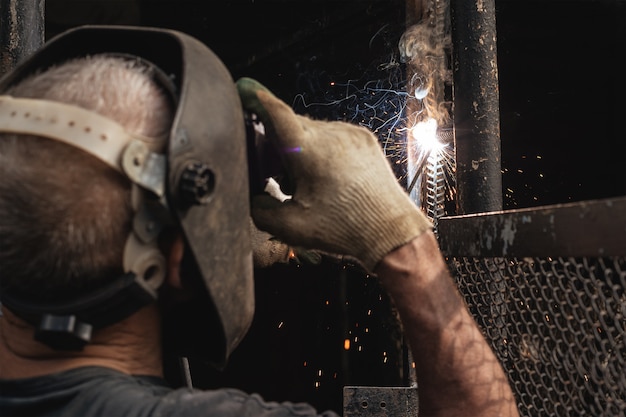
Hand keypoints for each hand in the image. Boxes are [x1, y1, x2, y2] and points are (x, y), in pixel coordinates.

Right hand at [237, 78, 431, 270]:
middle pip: (290, 125)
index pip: (275, 113)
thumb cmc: (346, 229)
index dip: (256, 99)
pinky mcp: (364, 140)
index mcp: (309, 151)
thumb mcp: (290, 227)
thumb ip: (260, 210)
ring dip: (299, 149)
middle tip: (272, 172)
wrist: (391, 232)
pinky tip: (324, 177)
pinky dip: (320, 150)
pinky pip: (332, 135)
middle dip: (276, 144)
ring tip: (304, 183)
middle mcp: (331, 134)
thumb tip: (254, 197)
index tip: (244, 88)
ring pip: (311, 130)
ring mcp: (351, 134)